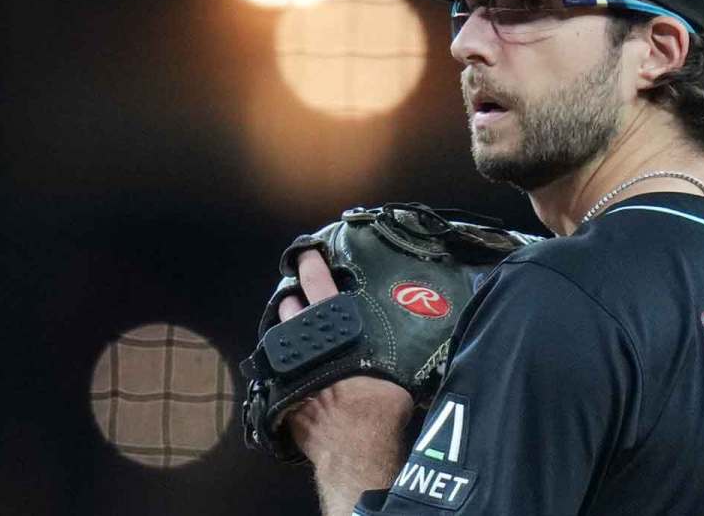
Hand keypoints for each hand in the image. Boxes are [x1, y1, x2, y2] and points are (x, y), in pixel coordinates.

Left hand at [281, 251, 414, 512]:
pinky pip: (278, 376)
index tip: (307, 253)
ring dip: (285, 333)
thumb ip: (398, 350)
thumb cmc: (380, 407)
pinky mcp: (281, 399)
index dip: (311, 265)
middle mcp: (306, 346)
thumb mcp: (399, 369)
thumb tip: (425, 339)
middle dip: (292, 300)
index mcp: (336, 330)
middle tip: (298, 295)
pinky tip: (295, 375)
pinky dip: (284, 371)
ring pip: (279, 341)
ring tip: (294, 331)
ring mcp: (289, 373)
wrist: (354, 450)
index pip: (319, 284)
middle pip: (290, 310)